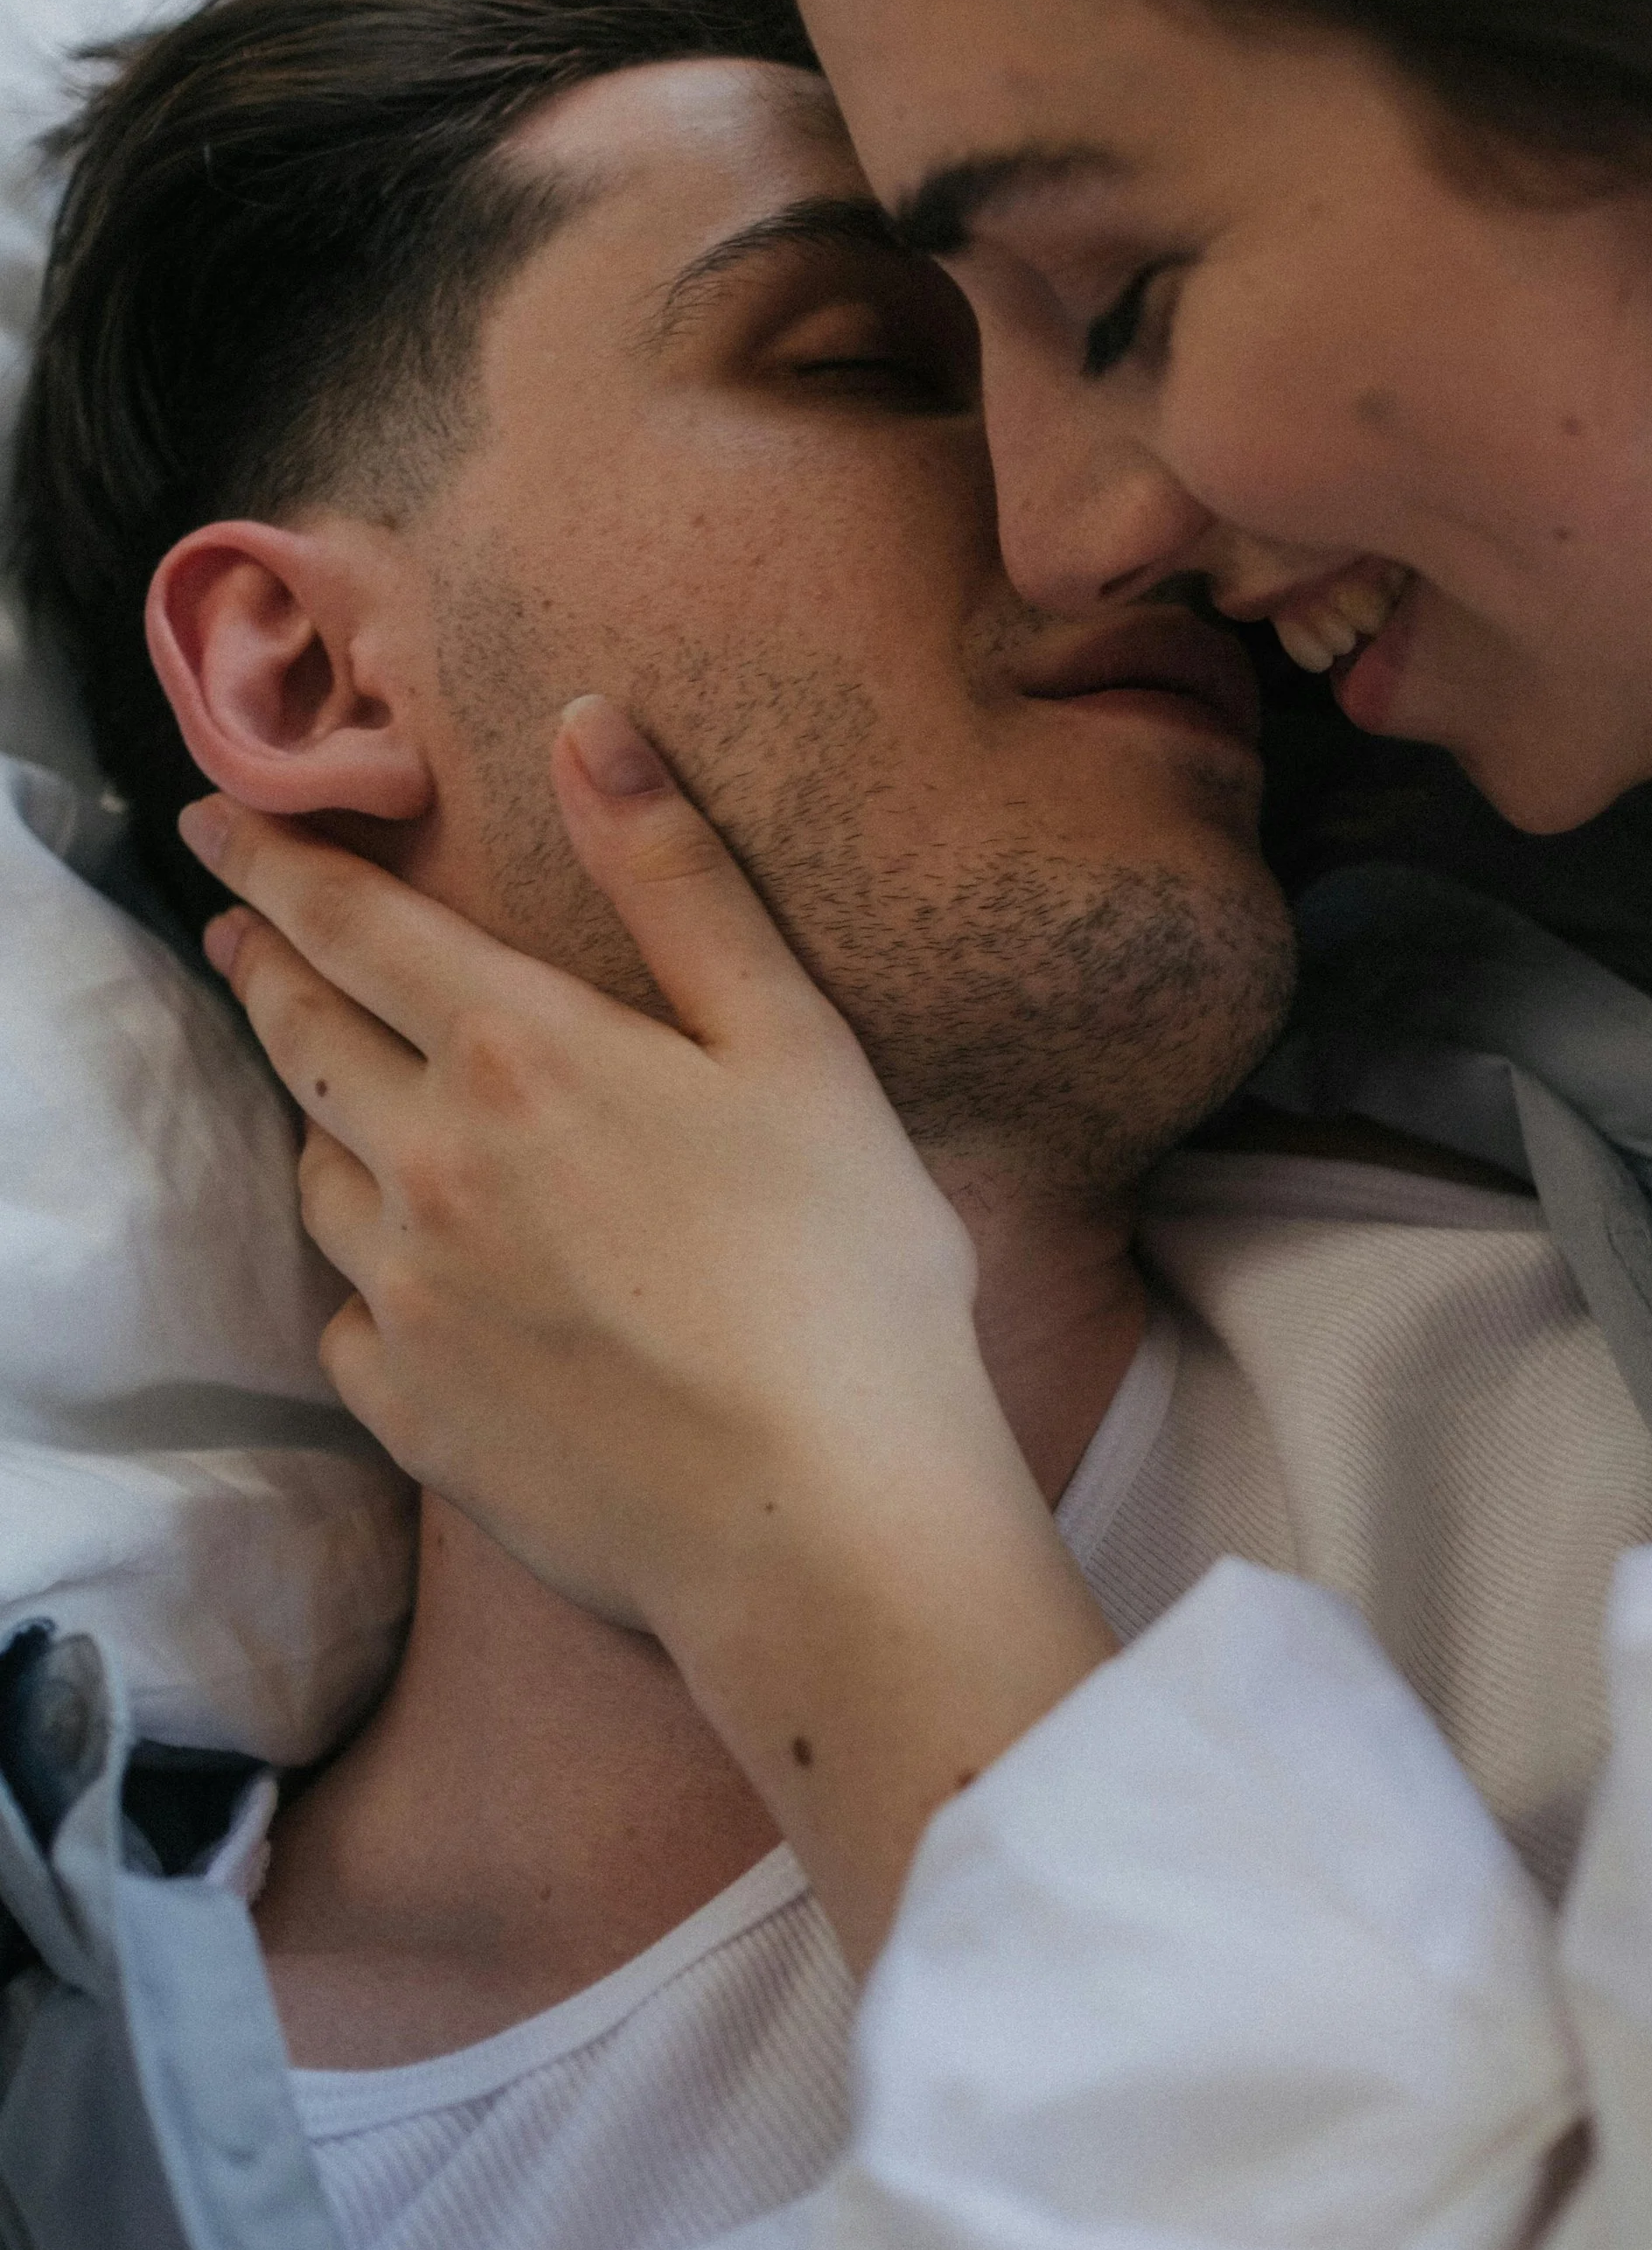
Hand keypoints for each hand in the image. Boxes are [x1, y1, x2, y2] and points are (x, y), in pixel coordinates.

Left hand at [182, 698, 1112, 1966]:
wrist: (819, 1522)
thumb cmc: (842, 1273)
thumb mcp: (795, 1044)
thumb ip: (679, 882)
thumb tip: (588, 727)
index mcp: (521, 1053)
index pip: (354, 925)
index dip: (271, 861)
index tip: (211, 822)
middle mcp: (430, 1164)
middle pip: (305, 1039)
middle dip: (264, 969)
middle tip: (239, 931)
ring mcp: (409, 1299)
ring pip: (318, 1179)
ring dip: (320, 1121)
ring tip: (342, 1104)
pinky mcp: (415, 1416)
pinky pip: (350, 1320)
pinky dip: (368, 1280)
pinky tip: (410, 1284)